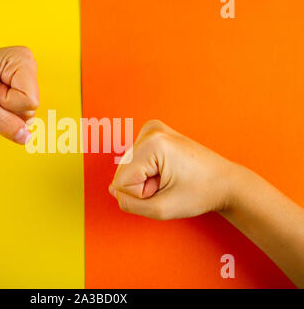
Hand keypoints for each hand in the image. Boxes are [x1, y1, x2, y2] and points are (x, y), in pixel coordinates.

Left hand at [0, 46, 38, 143]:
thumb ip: (4, 122)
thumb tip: (25, 138)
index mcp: (22, 59)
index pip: (30, 101)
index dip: (7, 102)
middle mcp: (25, 65)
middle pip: (30, 107)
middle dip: (6, 108)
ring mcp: (19, 77)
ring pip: (25, 112)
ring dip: (2, 110)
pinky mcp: (13, 87)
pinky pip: (17, 112)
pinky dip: (1, 111)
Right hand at [109, 120, 237, 219]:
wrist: (225, 182)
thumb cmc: (201, 192)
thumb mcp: (161, 209)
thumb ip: (129, 204)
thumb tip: (113, 191)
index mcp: (152, 143)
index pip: (121, 182)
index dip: (141, 194)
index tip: (164, 189)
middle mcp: (150, 130)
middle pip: (122, 172)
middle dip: (142, 186)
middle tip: (168, 184)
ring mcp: (152, 129)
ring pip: (127, 167)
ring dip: (145, 179)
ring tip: (169, 178)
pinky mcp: (153, 133)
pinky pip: (134, 160)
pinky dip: (147, 171)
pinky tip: (166, 171)